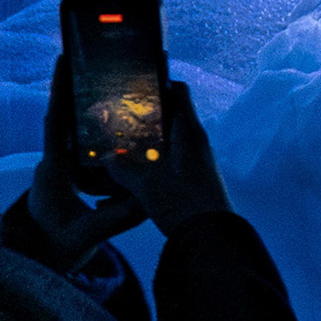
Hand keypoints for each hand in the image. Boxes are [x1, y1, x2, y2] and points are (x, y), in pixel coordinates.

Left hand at [25, 52, 130, 259]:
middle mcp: (50, 163)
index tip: (63, 59)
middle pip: (61, 117)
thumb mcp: (88, 233)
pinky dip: (86, 129)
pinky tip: (105, 122)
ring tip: (101, 81)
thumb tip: (148, 197)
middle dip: (73, 87)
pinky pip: (73, 144)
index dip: (59, 90)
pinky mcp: (61, 174)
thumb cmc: (56, 246)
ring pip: (67, 130)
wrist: (36, 260)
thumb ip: (116, 216)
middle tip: (87, 58)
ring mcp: (54, 168)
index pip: (55, 123)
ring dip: (81, 106)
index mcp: (53, 170)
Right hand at [93, 74, 232, 234]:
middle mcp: (195, 143)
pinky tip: (125, 183)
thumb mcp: (147, 186)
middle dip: (142, 119)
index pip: (179, 92)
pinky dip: (148, 167)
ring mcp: (195, 163)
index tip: (136, 81)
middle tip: (114, 118)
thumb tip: (108, 158)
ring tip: (114, 151)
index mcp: (189, 133)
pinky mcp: (192, 182)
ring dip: (143, 146)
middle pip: (168, 118)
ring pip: (165, 144)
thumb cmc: (184, 204)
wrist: (212, 239)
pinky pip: (167, 165)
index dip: (160, 82)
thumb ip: (124, 169)